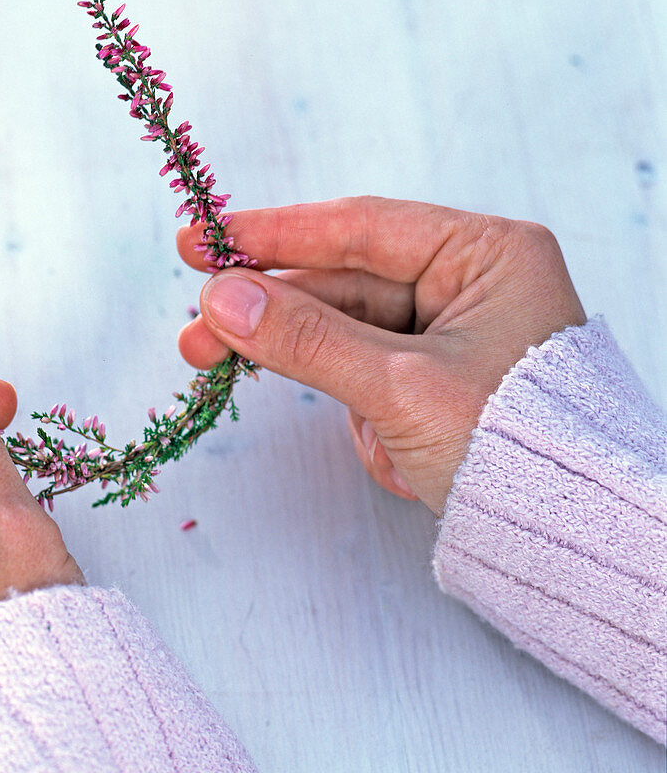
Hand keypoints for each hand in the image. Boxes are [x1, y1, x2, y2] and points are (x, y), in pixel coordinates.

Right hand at [177, 197, 585, 513]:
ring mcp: (449, 334)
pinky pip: (366, 378)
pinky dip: (361, 416)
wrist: (576, 544)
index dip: (271, 234)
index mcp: (485, 254)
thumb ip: (306, 339)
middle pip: (340, 285)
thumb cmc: (515, 450)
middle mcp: (467, 283)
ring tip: (300, 419)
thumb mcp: (400, 388)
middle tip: (196, 335)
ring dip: (315, 377)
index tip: (201, 240)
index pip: (358, 228)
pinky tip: (392, 456)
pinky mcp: (434, 380)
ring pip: (345, 336)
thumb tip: (221, 298)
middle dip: (271, 318)